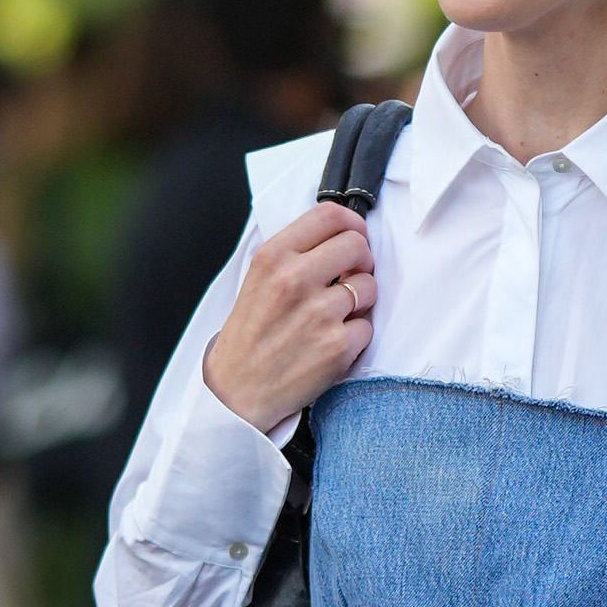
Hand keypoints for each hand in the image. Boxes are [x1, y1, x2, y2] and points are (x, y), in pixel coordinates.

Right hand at [201, 205, 375, 430]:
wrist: (237, 390)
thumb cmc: (250, 336)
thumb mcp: (257, 279)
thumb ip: (294, 253)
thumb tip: (338, 235)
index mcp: (273, 257)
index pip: (329, 215)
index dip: (351, 223)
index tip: (354, 236)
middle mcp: (295, 279)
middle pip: (357, 245)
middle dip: (361, 260)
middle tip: (350, 277)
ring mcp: (318, 313)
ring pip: (369, 286)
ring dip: (361, 300)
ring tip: (335, 315)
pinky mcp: (337, 346)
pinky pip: (367, 326)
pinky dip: (356, 335)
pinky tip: (332, 342)